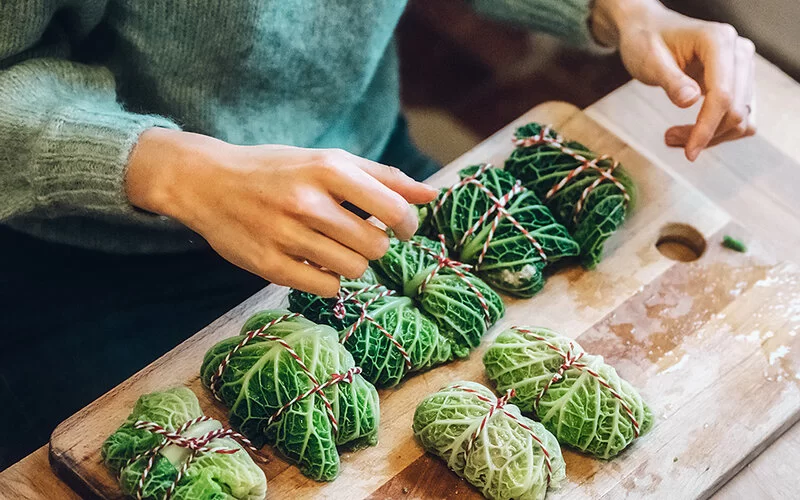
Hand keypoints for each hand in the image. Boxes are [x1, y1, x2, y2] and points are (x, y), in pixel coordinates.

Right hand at [125, 128, 437, 296]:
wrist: (208, 182)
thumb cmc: (279, 170)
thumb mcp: (328, 161)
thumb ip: (382, 177)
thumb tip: (432, 195)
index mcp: (328, 169)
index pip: (394, 209)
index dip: (407, 224)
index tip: (401, 226)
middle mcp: (307, 201)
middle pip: (376, 245)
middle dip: (376, 243)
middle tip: (358, 234)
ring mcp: (286, 235)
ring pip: (355, 269)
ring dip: (353, 262)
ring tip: (332, 246)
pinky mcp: (269, 265)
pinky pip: (327, 287)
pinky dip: (329, 278)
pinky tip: (315, 261)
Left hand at [592, 0, 755, 160]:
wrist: (649, 30)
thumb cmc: (646, 41)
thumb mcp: (649, 60)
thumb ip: (670, 81)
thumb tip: (690, 101)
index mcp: (719, 41)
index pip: (722, 95)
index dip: (706, 128)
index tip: (688, 153)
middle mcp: (739, 52)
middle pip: (736, 110)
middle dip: (705, 134)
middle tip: (668, 139)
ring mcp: (742, 67)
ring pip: (741, 118)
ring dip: (712, 136)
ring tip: (673, 137)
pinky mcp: (739, 81)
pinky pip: (739, 115)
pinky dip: (718, 131)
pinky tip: (690, 133)